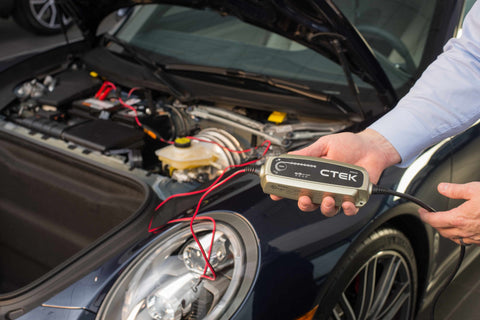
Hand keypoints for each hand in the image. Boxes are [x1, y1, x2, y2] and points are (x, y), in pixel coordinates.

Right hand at [270, 129, 400, 215]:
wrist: (372, 147)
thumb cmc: (349, 145)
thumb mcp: (324, 145)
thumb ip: (308, 153)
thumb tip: (289, 156)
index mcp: (315, 176)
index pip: (296, 187)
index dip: (284, 192)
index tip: (276, 193)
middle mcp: (325, 187)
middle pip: (309, 203)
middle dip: (305, 204)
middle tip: (305, 198)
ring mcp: (338, 193)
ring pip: (327, 209)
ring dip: (326, 208)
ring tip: (328, 199)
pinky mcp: (354, 198)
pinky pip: (348, 210)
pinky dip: (347, 209)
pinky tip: (346, 203)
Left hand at [419, 182, 479, 245]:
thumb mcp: (475, 190)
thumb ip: (456, 190)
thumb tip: (442, 188)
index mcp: (460, 218)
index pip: (435, 220)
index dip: (425, 216)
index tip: (421, 212)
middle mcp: (466, 231)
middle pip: (443, 231)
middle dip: (434, 224)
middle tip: (429, 217)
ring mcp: (476, 237)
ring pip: (455, 238)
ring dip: (446, 232)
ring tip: (443, 224)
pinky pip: (468, 241)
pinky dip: (461, 237)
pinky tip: (463, 232)